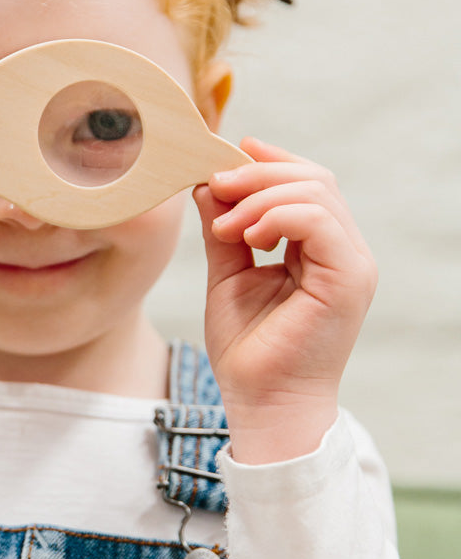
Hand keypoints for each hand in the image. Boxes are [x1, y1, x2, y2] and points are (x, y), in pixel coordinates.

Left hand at [193, 138, 377, 463]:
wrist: (260, 402)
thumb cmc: (248, 347)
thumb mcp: (227, 273)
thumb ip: (224, 228)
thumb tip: (207, 183)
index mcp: (320, 248)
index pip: (308, 182)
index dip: (269, 161)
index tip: (225, 156)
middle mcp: (343, 251)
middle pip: (313, 179)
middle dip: (257, 173)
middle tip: (215, 185)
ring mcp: (351, 265)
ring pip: (315, 192)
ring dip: (259, 195)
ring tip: (224, 222)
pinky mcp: (348, 280)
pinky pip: (317, 221)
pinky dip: (275, 214)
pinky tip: (246, 233)